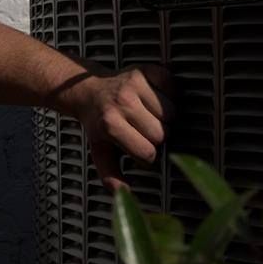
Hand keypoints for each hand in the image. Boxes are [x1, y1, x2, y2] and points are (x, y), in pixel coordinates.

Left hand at [55, 64, 171, 190]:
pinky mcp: (145, 70)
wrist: (89, 91)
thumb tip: (124, 192)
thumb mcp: (99, 152)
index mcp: (111, 125)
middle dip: (157, 138)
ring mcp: (134, 84)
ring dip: (166, 118)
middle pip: (162, 133)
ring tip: (151, 117)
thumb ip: (110, 176)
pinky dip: (171, 94)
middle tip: (144, 133)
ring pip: (172, 112)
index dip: (146, 157)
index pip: (148, 153)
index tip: (139, 151)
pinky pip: (173, 86)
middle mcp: (123, 103)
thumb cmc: (99, 125)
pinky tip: (158, 101)